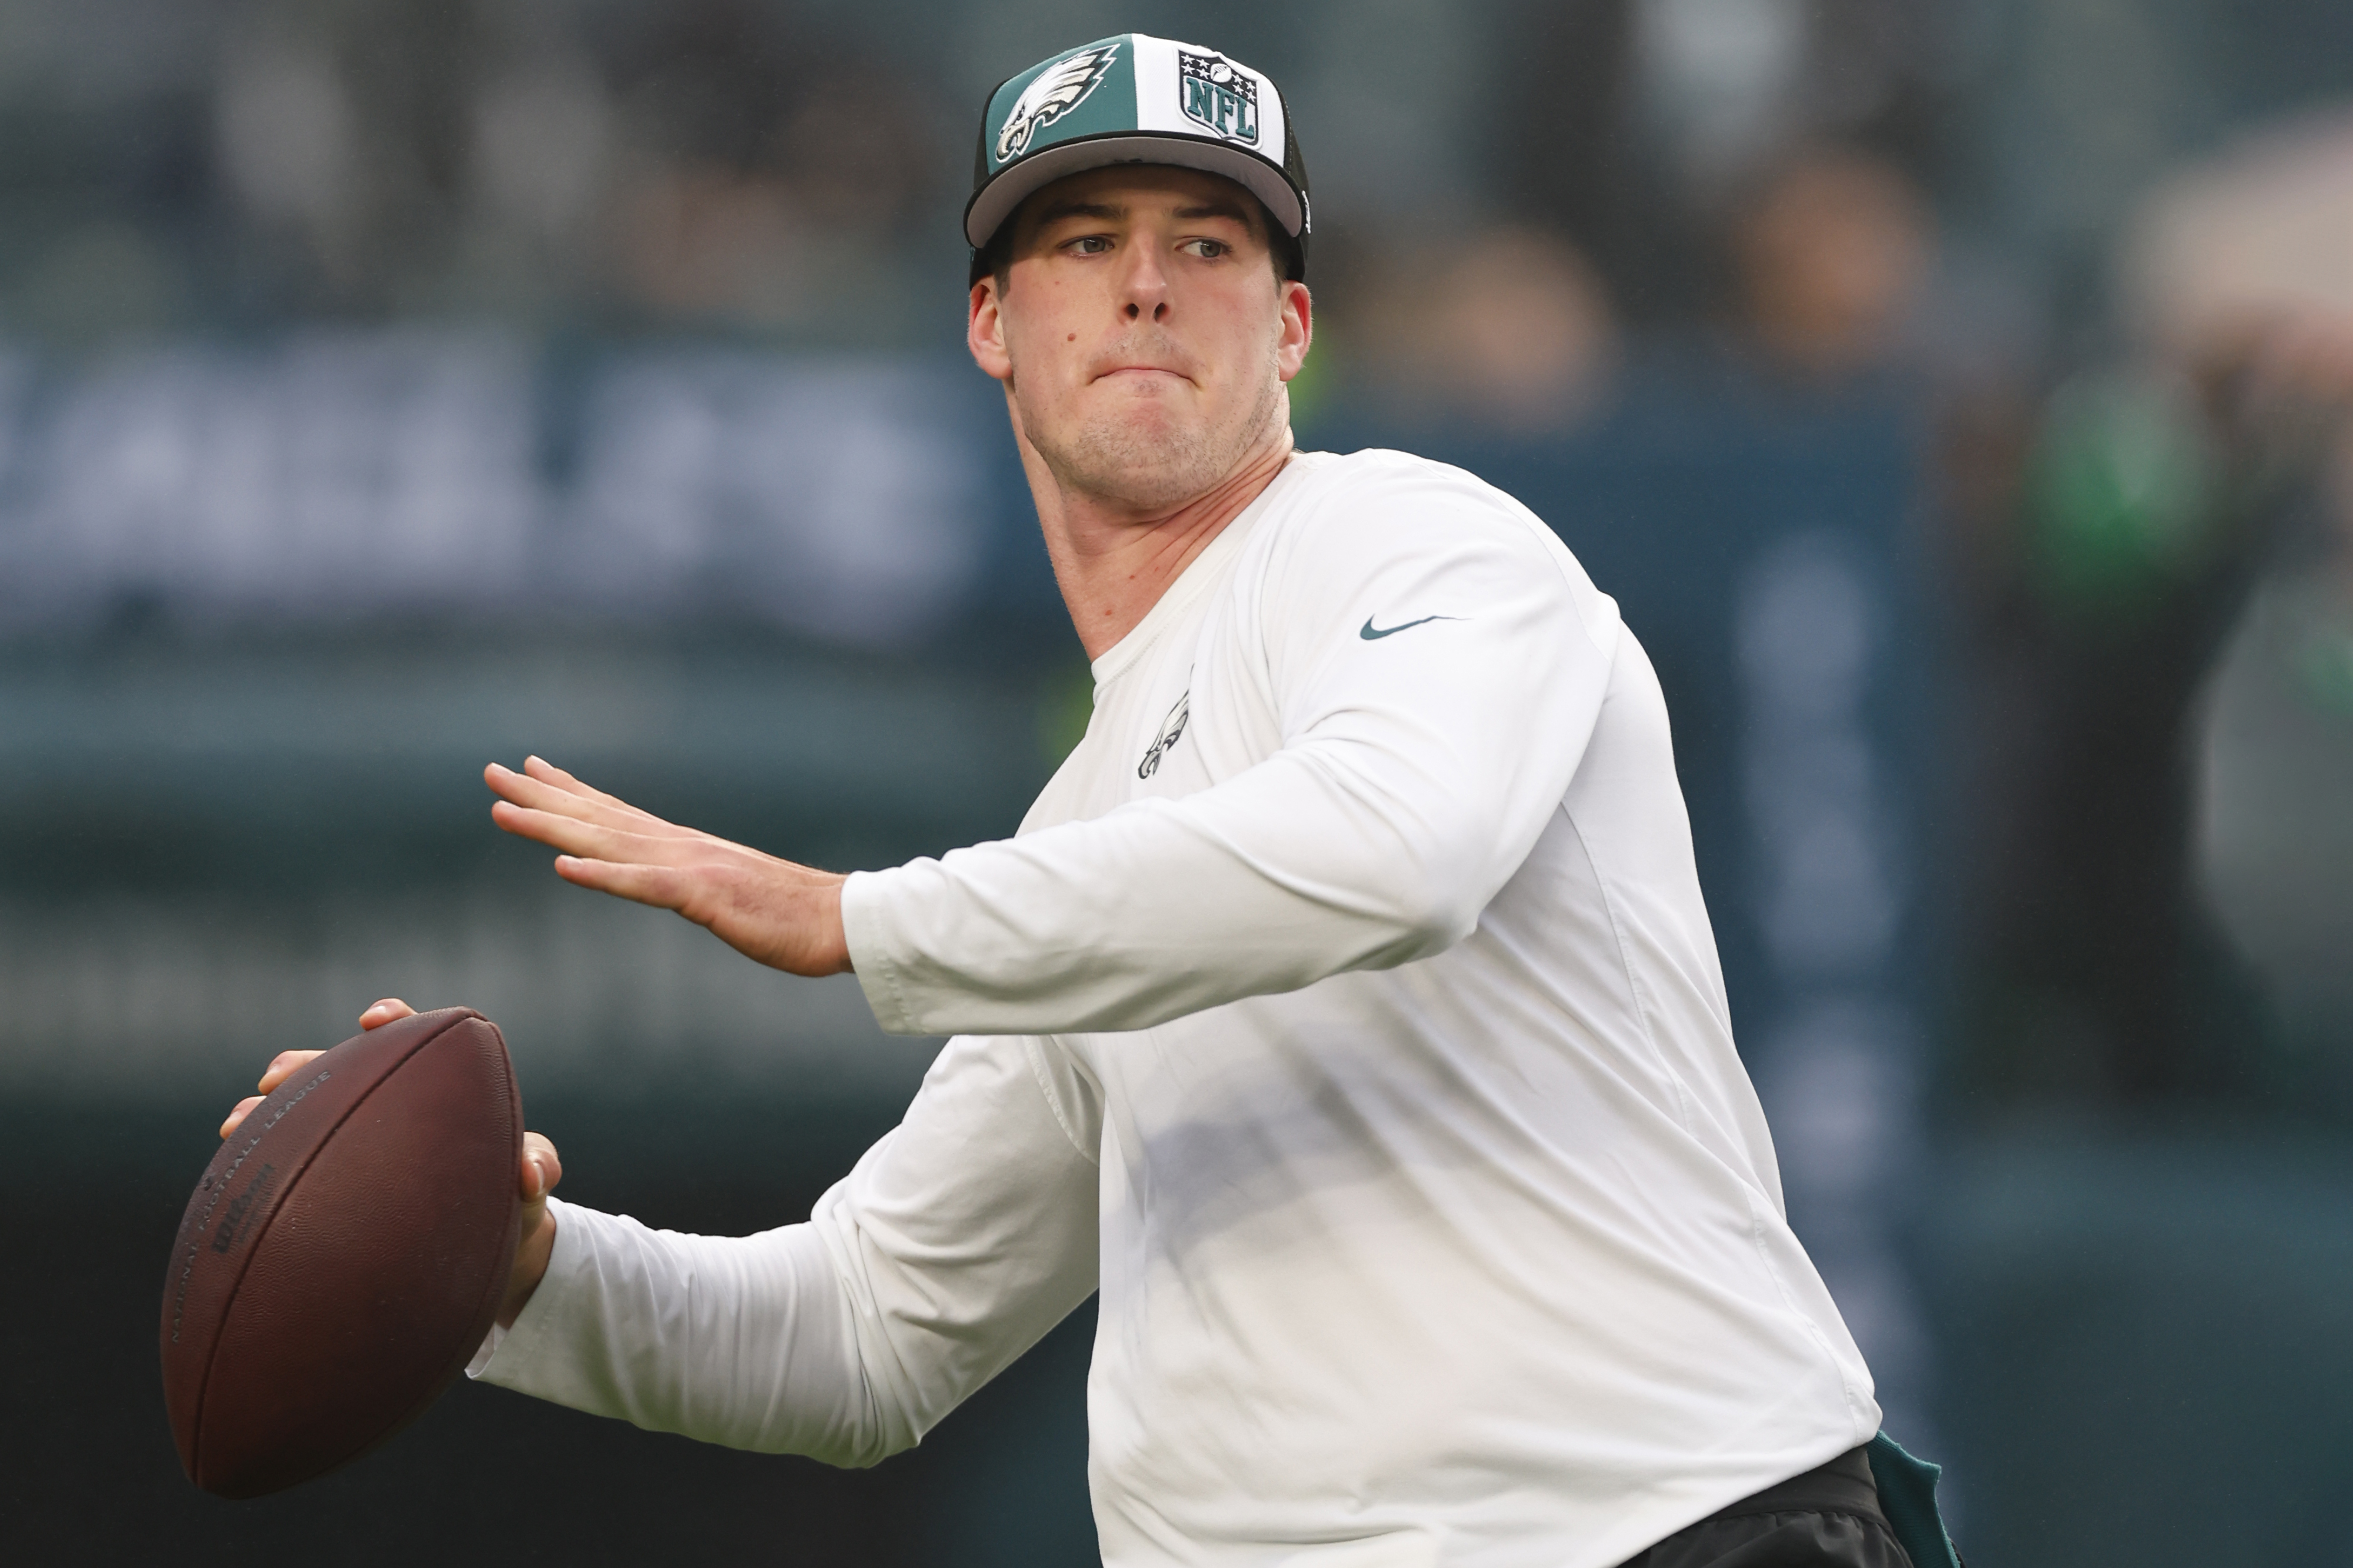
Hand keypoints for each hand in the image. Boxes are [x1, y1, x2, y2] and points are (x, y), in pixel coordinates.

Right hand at [219, 998, 561, 1330]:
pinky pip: (289, 1170)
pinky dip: (259, 1168)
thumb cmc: (513, 1201)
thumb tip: (527, 1172)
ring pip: (301, 1117)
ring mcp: (354, 1146)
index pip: (414, 1039)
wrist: (488, 1257)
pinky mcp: (330, 1186)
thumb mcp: (530, 1183)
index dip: (393, 1021)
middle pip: (339, 1071)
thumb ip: (537, 1167)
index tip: (373, 1022)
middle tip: (275, 1079)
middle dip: (303, 1067)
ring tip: (237, 1124)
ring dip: (266, 1116)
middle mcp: (388, 1109)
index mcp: (437, 1091)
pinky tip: (229, 1179)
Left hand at [484, 756, 852, 977]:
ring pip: (608, 842)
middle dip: (541, 796)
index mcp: (687, 847)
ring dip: (552, 825)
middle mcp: (681, 846)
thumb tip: (681, 884)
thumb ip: (700, 883)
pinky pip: (643, 887)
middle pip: (598, 817)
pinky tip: (564, 868)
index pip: (616, 812)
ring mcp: (692, 867)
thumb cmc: (797, 914)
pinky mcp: (706, 896)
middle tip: (490, 773)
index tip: (529, 768)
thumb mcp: (734, 893)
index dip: (569, 790)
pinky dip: (602, 875)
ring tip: (503, 810)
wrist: (847, 918)